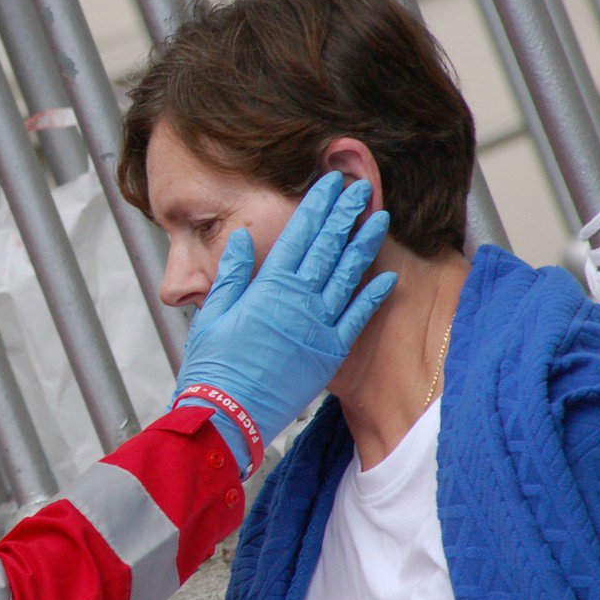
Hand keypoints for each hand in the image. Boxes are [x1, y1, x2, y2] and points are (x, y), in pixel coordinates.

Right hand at [172, 172, 394, 443]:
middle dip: (344, 214)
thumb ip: (231, 274)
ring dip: (364, 244)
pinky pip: (357, 318)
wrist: (226, 416)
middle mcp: (298, 301)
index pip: (298, 234)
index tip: (330, 183)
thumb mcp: (212, 314)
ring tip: (379, 217)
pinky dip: (373, 296)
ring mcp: (317, 327)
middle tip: (360, 187)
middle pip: (327, 247)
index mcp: (267, 288)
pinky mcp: (329, 353)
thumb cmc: (212, 367)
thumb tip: (241, 238)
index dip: (316, 205)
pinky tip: (388, 276)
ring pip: (348, 276)